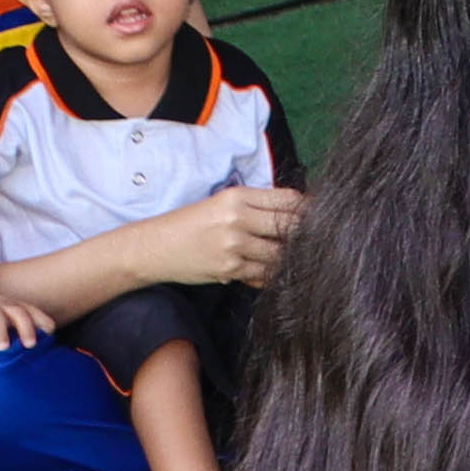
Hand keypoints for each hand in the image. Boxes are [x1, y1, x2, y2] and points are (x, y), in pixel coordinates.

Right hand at [153, 181, 301, 287]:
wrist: (153, 247)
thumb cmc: (189, 223)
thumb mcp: (222, 203)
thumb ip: (257, 205)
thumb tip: (298, 211)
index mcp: (238, 197)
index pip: (289, 200)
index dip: (308, 210)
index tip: (317, 217)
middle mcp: (237, 218)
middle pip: (291, 226)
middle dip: (304, 235)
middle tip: (311, 240)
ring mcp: (234, 245)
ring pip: (281, 253)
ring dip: (288, 257)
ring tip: (287, 256)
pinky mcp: (229, 268)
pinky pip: (264, 274)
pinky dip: (269, 273)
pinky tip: (264, 269)